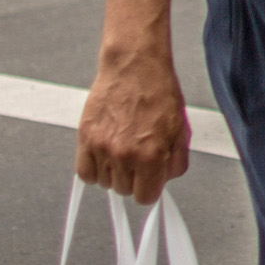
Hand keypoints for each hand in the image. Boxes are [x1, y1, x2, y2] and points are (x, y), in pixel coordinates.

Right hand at [76, 43, 191, 201]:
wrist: (135, 65)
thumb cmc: (158, 91)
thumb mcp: (180, 130)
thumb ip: (175, 162)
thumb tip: (165, 180)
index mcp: (151, 155)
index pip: (145, 198)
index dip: (149, 188)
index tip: (149, 180)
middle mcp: (124, 155)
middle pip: (124, 191)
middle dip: (133, 179)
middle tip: (137, 159)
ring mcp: (102, 146)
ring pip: (105, 183)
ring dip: (113, 172)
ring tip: (121, 150)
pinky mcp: (85, 136)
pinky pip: (84, 172)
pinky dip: (93, 169)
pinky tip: (104, 155)